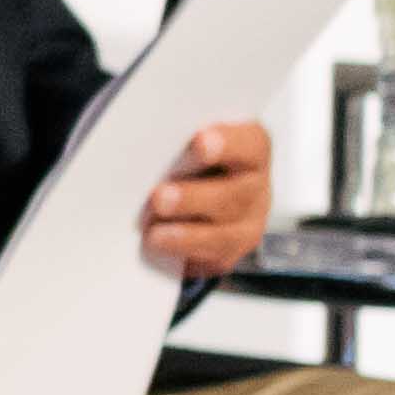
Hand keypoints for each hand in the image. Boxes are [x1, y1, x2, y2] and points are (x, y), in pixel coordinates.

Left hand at [141, 117, 273, 275]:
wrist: (203, 198)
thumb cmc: (192, 160)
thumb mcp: (190, 141)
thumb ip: (178, 139)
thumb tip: (140, 134)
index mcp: (250, 150)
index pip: (250, 144)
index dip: (228, 143)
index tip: (201, 141)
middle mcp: (254, 187)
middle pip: (233, 195)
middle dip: (194, 198)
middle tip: (161, 198)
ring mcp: (245, 224)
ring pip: (222, 235)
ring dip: (186, 235)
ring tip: (155, 234)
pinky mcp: (226, 254)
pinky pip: (207, 260)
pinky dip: (181, 254)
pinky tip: (158, 247)